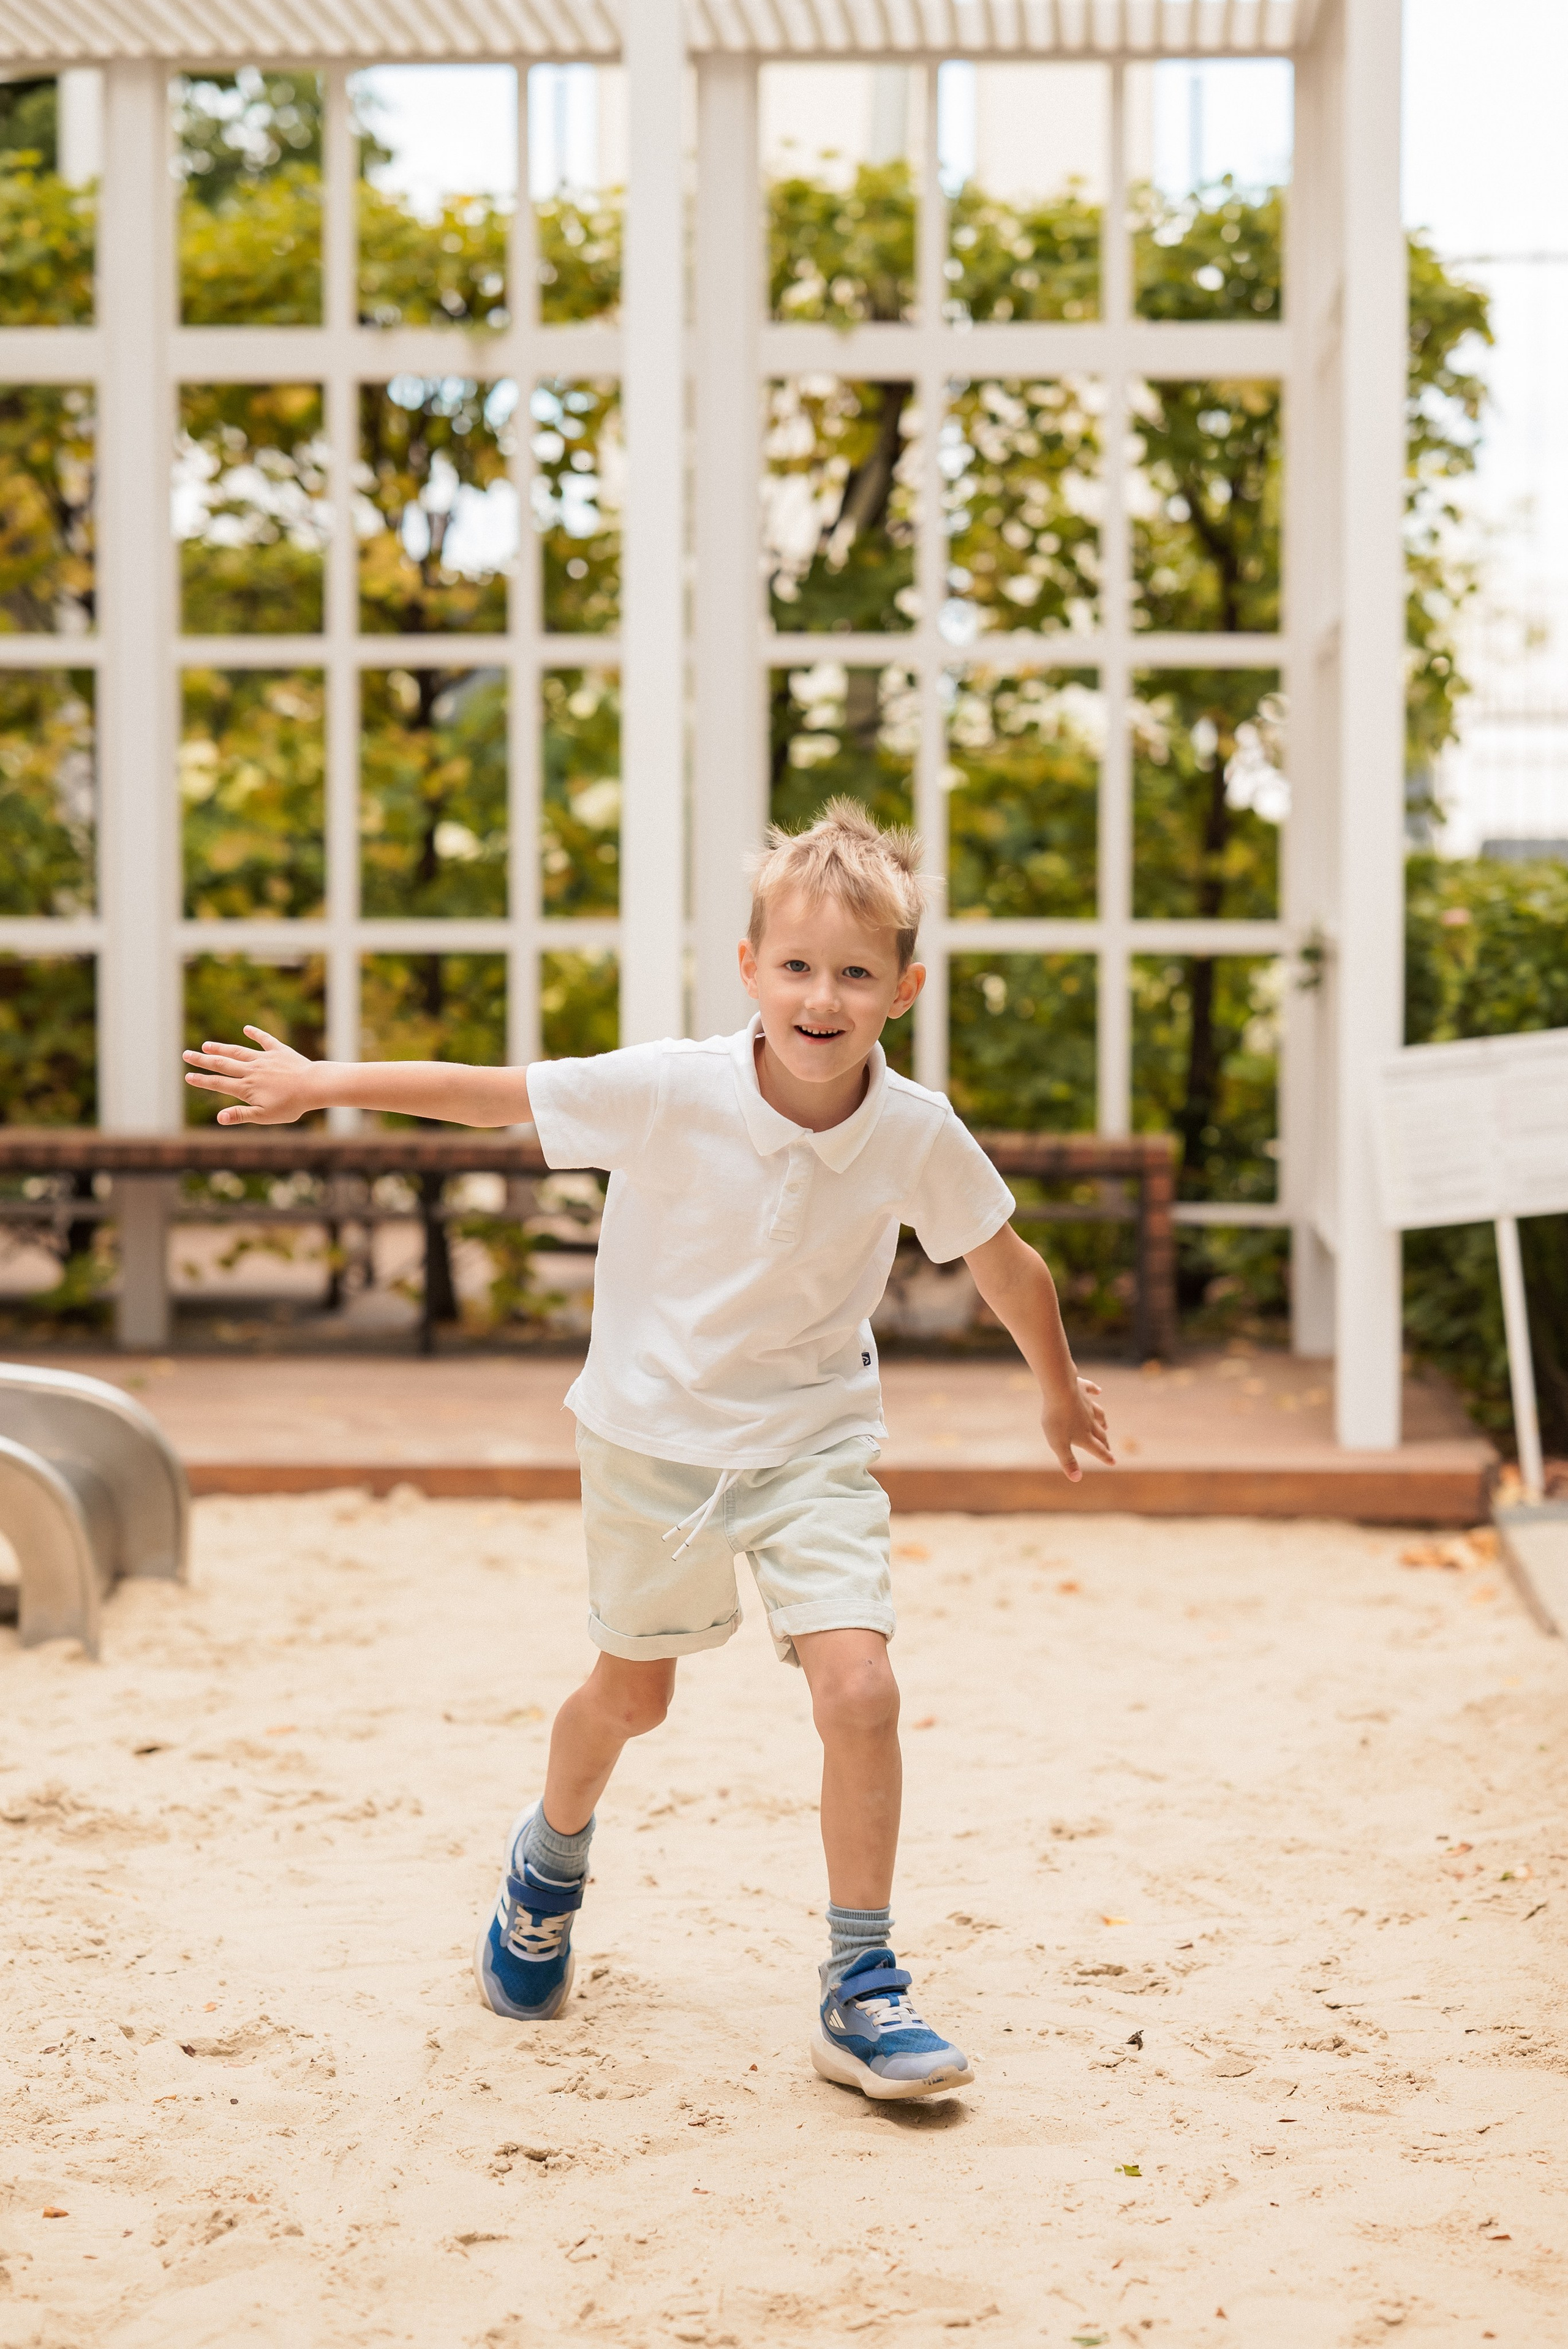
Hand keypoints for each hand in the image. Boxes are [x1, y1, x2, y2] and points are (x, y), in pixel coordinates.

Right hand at [182, 1027, 317, 1125]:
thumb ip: (240, 1115)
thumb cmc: (291, 1105)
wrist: (314, 1086)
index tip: (188, 1076)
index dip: (202, 1081)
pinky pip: (265, 1040)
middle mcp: (252, 1071)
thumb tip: (218, 1118)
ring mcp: (265, 1059)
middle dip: (203, 1060)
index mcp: (247, 1088)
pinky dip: (255, 1034)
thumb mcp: (265, 1116)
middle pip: (222, 1064)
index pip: (219, 1083)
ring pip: (238, 1051)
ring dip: (221, 1048)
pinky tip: (247, 1028)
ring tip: (206, 1045)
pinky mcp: (279, 1051)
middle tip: (186, 1054)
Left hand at [1041, 1376, 1114, 1482]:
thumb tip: (1077, 1479)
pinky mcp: (1081, 1389)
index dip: (1105, 1457)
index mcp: (1084, 1435)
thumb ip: (1068, 1461)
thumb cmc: (1057, 1419)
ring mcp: (1086, 1405)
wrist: (1060, 1390)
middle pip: (1099, 1434)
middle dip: (1104, 1443)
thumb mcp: (1059, 1444)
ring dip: (1102, 1421)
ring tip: (1105, 1427)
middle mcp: (1089, 1421)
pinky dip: (1095, 1391)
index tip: (1113, 1462)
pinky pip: (1090, 1390)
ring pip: (1098, 1415)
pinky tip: (1098, 1391)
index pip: (1097, 1450)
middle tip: (1109, 1449)